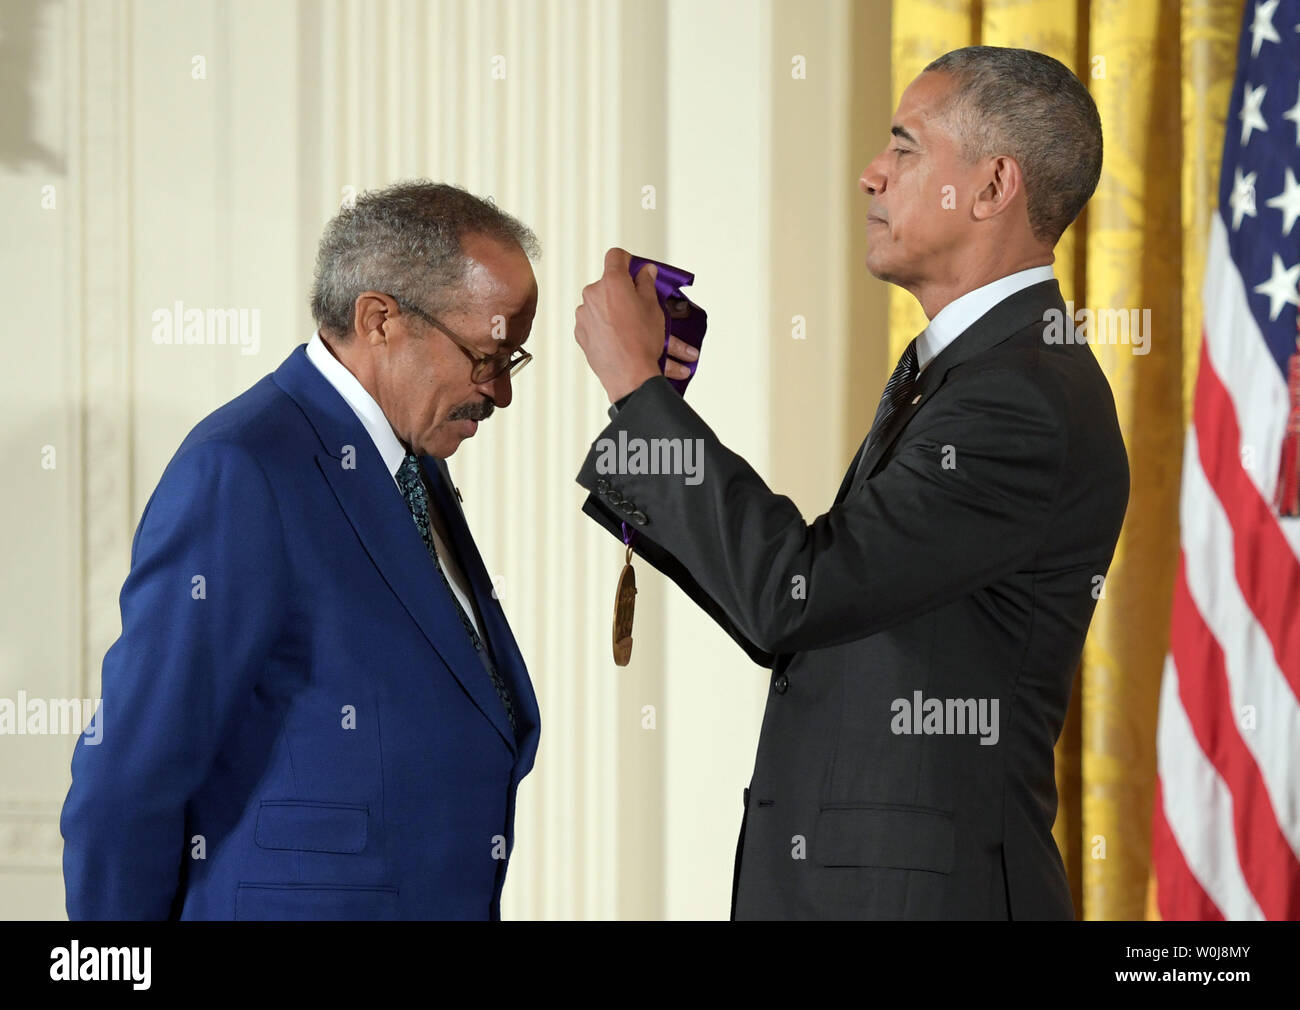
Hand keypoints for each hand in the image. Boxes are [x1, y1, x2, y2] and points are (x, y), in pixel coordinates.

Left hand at [574, 247, 699, 402]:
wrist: (629, 374)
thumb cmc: (642, 342)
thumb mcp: (652, 307)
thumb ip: (646, 283)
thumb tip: (645, 271)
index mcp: (612, 282)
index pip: (616, 256)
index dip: (627, 260)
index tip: (634, 268)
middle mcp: (593, 294)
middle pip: (608, 283)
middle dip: (623, 290)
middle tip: (638, 304)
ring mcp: (583, 314)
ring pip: (600, 304)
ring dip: (613, 309)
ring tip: (629, 327)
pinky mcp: (580, 332)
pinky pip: (593, 322)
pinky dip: (604, 325)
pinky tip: (619, 337)